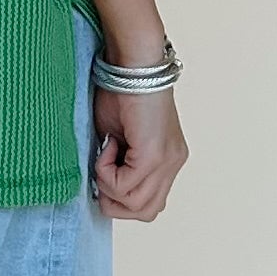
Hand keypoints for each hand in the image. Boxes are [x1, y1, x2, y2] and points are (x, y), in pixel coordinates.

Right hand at [91, 85, 186, 221]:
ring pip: (136, 204)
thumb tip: (103, 189)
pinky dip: (107, 171)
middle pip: (147, 212)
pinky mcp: (154, 155)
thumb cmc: (120, 90)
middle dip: (115, 199)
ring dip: (109, 184)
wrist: (132, 63)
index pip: (150, 204)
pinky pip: (125, 185)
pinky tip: (110, 143)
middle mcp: (173, 164)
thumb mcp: (117, 139)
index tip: (106, 169)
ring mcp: (168, 161)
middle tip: (103, 168)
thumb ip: (118, 166)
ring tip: (107, 151)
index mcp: (168, 160)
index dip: (122, 196)